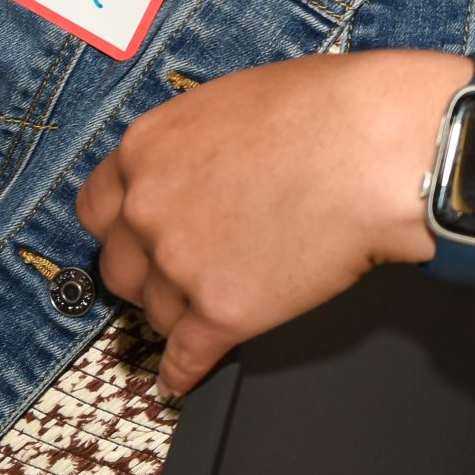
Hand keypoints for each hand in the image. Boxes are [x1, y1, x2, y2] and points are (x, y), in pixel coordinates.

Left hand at [80, 49, 474, 395]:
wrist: (377, 150)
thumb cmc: (329, 111)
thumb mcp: (236, 101)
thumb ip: (195, 144)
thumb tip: (199, 168)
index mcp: (147, 149)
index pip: (97, 207)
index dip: (124, 226)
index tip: (138, 237)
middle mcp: (149, 208)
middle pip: (120, 266)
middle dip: (149, 272)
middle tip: (182, 270)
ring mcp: (181, 264)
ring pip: (158, 313)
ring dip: (183, 313)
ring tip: (217, 302)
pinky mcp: (221, 312)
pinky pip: (185, 358)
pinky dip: (185, 370)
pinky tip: (188, 373)